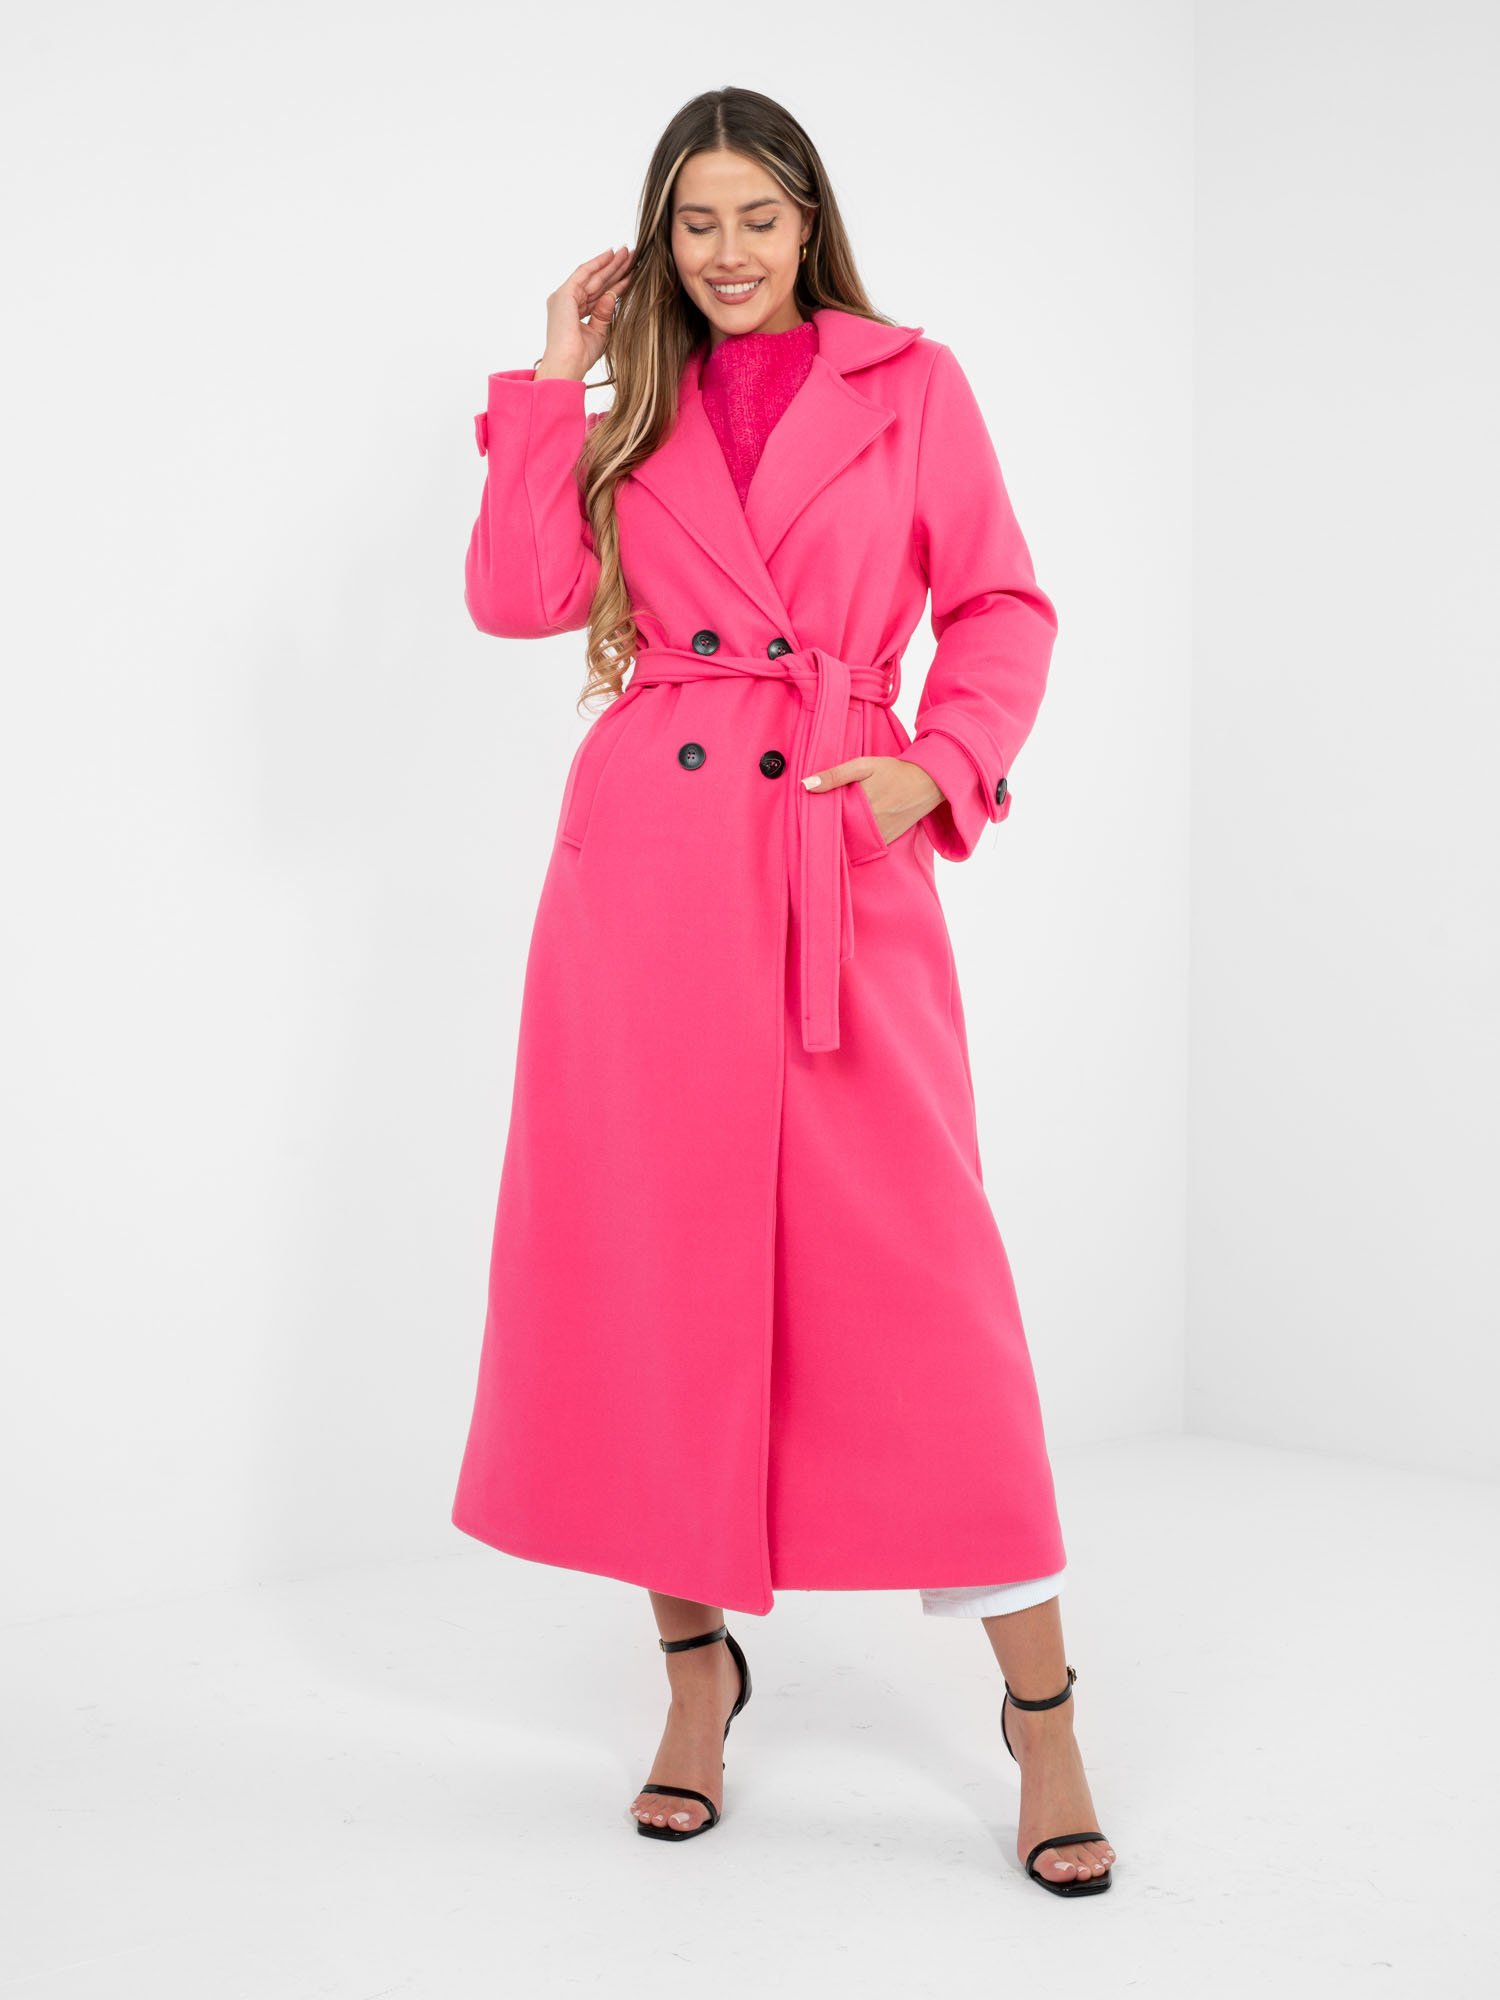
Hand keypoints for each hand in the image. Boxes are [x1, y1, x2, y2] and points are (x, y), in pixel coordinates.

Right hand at [534, 246, 636, 379]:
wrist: (568, 365)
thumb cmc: (580, 356)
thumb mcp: (599, 332)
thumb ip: (604, 313)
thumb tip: (613, 295)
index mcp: (573, 313)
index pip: (598, 294)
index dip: (615, 283)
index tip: (630, 273)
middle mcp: (566, 302)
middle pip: (596, 282)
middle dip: (614, 268)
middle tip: (631, 255)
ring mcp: (564, 297)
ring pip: (592, 276)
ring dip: (610, 264)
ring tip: (627, 252)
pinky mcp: (565, 294)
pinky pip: (584, 273)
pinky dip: (597, 263)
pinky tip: (611, 255)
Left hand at [801, 755, 944, 844]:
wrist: (927, 783)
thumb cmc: (893, 771)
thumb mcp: (863, 766)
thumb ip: (835, 775)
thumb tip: (806, 785)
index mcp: (858, 805)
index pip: (827, 819)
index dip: (815, 818)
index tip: (805, 816)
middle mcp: (867, 824)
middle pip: (836, 832)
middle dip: (825, 829)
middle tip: (814, 824)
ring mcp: (877, 835)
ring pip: (849, 841)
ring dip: (839, 836)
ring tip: (830, 829)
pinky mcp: (885, 841)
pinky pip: (864, 846)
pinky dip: (855, 841)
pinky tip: (850, 832)